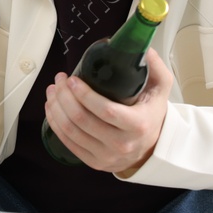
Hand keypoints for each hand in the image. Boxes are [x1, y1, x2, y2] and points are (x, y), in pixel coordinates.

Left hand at [44, 48, 172, 173]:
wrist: (151, 147)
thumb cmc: (151, 114)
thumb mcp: (161, 89)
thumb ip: (155, 67)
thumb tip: (143, 50)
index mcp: (138, 125)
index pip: (106, 111)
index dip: (84, 95)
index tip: (72, 79)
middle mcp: (122, 144)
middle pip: (82, 120)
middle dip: (64, 96)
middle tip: (59, 80)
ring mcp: (106, 156)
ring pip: (71, 131)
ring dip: (56, 108)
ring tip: (53, 90)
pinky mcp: (94, 162)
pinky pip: (68, 142)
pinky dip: (55, 123)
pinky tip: (52, 108)